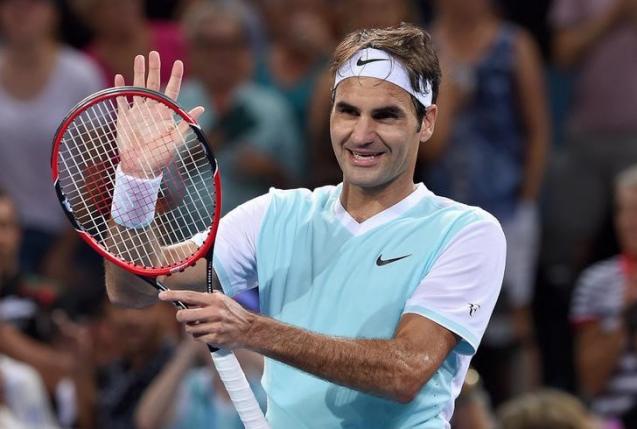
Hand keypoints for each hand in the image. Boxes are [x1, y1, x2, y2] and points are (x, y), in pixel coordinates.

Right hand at [115, 51, 203, 177]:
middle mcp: (152, 110)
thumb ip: (185, 123)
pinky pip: (122, 100)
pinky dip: (120, 89)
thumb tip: (202, 108)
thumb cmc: (160, 157)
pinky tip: (120, 77)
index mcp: (165, 113)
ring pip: (138, 88)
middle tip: (153, 52)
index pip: (172, 90)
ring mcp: (138, 113)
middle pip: (154, 84)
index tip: (178, 62)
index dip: (175, 76)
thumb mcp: (175, 140)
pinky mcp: (124, 118)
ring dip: (138, 73)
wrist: (140, 168)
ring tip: (139, 58)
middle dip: (154, 68)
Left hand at [158, 290, 255, 349]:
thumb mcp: (223, 300)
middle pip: (184, 315)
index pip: (190, 296)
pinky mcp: (215, 338)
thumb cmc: (234, 313)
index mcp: (214, 300)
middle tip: (186, 317)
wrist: (249, 329)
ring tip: (202, 326)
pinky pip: (197, 338)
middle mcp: (214, 312)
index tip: (162, 296)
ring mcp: (214, 326)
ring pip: (189, 328)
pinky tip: (208, 333)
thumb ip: (207, 298)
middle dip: (182, 317)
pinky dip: (199, 336)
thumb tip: (187, 298)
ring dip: (192, 328)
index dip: (174, 296)